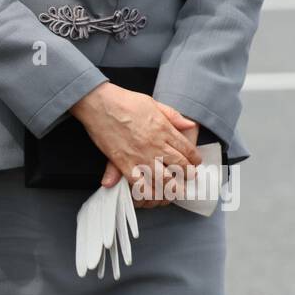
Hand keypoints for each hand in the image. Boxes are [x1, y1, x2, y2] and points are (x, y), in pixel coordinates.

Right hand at [74, 83, 201, 208]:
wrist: (99, 103)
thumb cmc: (124, 101)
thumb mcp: (153, 103)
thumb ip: (173, 115)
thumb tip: (190, 124)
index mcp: (164, 129)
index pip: (187, 150)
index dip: (194, 159)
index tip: (194, 163)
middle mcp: (155, 145)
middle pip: (179, 166)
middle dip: (187, 174)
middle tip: (188, 177)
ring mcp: (140, 156)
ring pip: (164, 179)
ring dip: (172, 186)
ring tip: (175, 189)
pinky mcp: (124, 164)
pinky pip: (140, 184)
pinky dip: (148, 191)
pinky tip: (152, 193)